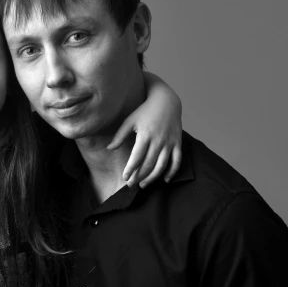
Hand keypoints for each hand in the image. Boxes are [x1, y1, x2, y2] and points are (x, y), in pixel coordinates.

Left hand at [108, 72, 181, 187]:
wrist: (166, 101)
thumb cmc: (145, 111)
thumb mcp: (130, 120)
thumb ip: (120, 135)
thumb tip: (109, 148)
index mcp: (145, 135)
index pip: (137, 157)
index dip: (130, 169)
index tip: (125, 177)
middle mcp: (158, 140)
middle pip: (148, 164)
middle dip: (139, 176)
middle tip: (131, 184)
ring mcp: (169, 142)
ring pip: (162, 165)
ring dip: (152, 178)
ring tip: (143, 184)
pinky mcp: (177, 143)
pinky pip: (177, 160)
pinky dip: (172, 171)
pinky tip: (165, 179)